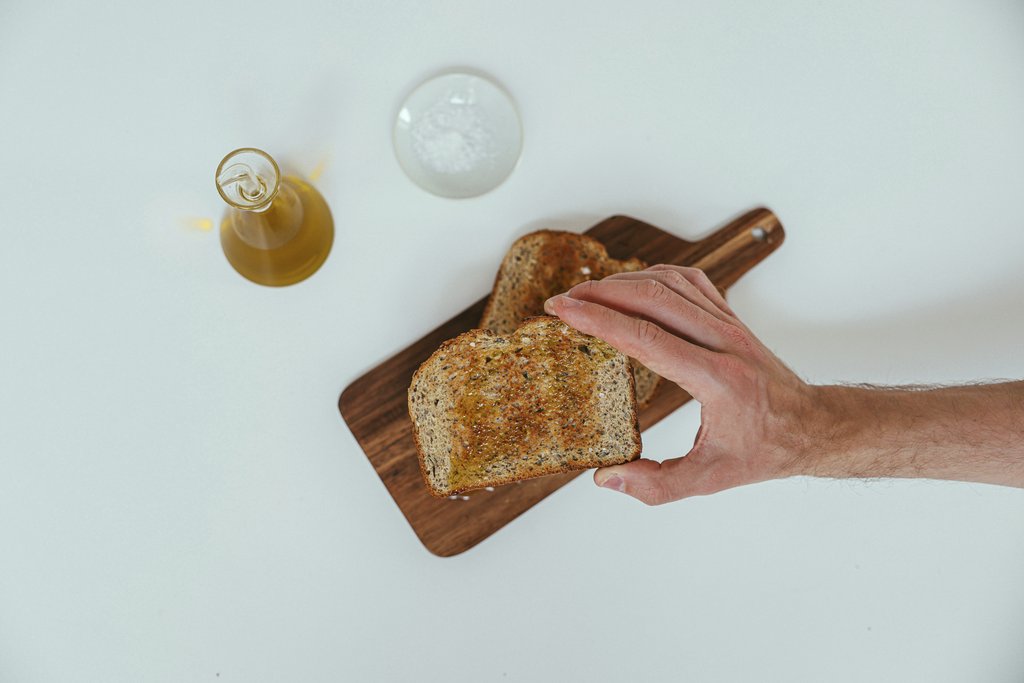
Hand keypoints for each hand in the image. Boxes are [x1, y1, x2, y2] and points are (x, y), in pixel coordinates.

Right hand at [544, 265, 822, 503]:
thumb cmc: (764, 451)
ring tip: (586, 292)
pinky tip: (630, 286)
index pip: (645, 336)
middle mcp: (724, 343)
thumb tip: (605, 478)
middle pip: (653, 298)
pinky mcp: (731, 317)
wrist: (812, 427)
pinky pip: (689, 282)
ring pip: (670, 283)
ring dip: (623, 281)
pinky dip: (653, 277)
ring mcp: (730, 325)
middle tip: (562, 300)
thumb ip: (656, 485)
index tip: (563, 310)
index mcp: (716, 380)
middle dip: (600, 293)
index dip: (598, 320)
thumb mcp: (710, 480)